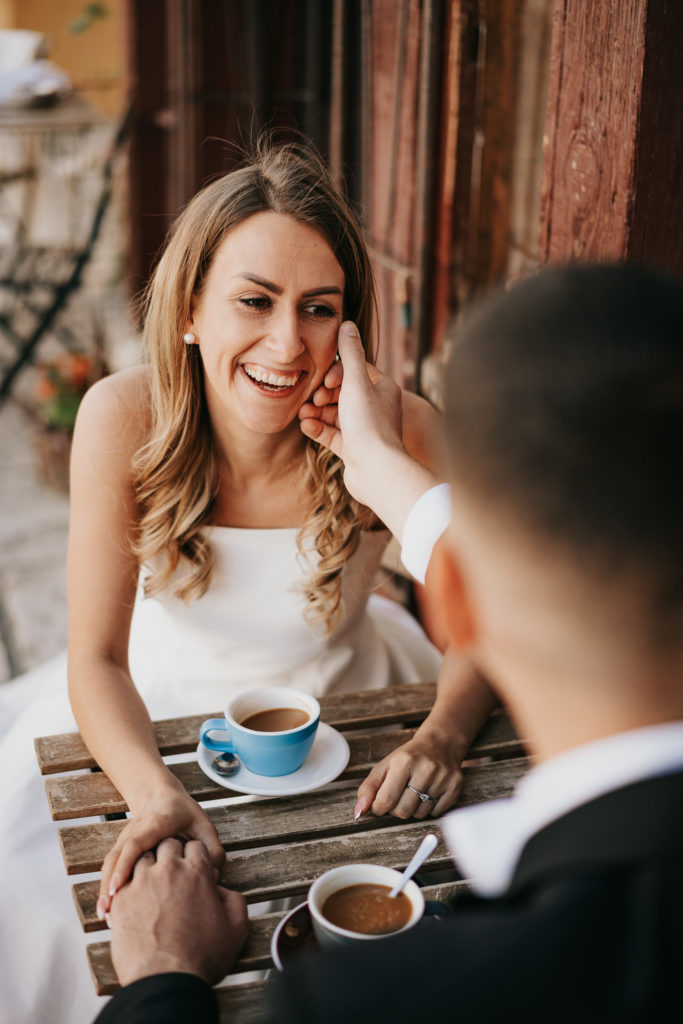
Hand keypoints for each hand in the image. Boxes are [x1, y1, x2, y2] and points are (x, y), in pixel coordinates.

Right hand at [97, 783, 225, 917]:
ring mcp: (124, 840)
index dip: (125, 865)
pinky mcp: (121, 850)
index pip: (135, 844)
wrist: (160, 797)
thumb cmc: (184, 813)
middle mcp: (134, 831)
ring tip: (106, 917)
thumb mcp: (203, 824)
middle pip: (116, 858)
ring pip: (109, 865)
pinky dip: (107, 889)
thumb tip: (214, 875)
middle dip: (110, 885)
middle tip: (109, 913)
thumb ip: (211, 847)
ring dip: (105, 891)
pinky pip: (110, 869)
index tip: (117, 887)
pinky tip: (109, 910)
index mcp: (155, 824)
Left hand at [108, 837, 246, 986]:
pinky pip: (122, 880)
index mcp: (197, 872)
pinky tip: (135, 900)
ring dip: (148, 866)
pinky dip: (128, 885)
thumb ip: (234, 900)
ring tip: (152, 884)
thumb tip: (221, 891)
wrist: (165, 980)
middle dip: (171, 854)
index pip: (196, 846)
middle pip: (167, 844)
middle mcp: (168, 870)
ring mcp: (141, 882)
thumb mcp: (236, 928)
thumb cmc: (202, 956)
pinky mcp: (121, 899)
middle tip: (173, 873)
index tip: (196, 871)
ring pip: (142, 857)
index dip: (197, 857)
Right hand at [300, 322, 436, 537]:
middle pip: (342, 392)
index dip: (336, 372)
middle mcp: (375, 408)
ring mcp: (363, 430)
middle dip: (322, 394)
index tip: (326, 381)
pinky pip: (331, 434)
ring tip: (303, 413)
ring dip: (316, 411)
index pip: (355, 370)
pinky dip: (318, 428)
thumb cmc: (369, 425)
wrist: (377, 471)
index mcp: (382, 389)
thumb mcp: (356, 384)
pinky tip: (305, 425)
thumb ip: (350, 354)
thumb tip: (346, 325)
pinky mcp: (352, 449)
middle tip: (313, 399)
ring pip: (334, 414)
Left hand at [353, 727, 464, 820]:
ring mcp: (442, 778)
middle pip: (403, 811)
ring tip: (416, 790)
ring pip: (420, 814)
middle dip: (397, 809)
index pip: (386, 801)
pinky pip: (437, 814)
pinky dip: (430, 808)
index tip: (381, 803)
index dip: (379, 808)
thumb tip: (359, 813)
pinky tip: (429, 791)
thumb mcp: (384, 767)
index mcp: (403, 761)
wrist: (439, 744)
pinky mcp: (456, 786)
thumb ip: (368, 789)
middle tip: (400, 794)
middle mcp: (425, 768)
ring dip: (414, 808)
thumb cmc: (407, 758)